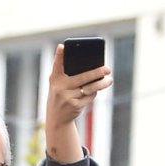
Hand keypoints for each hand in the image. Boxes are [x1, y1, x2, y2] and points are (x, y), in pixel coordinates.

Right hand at [46, 45, 112, 161]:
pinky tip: (98, 89)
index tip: (62, 46)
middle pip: (82, 78)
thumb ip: (65, 71)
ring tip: (109, 80)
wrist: (56, 119)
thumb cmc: (60, 95)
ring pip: (89, 88)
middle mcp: (60, 88)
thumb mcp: (57, 83)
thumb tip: (88, 63)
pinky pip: (89, 97)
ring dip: (101, 84)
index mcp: (54, 78)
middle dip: (96, 73)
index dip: (59, 55)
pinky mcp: (75, 106)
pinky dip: (94, 93)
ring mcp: (68, 98)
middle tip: (107, 69)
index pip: (57, 65)